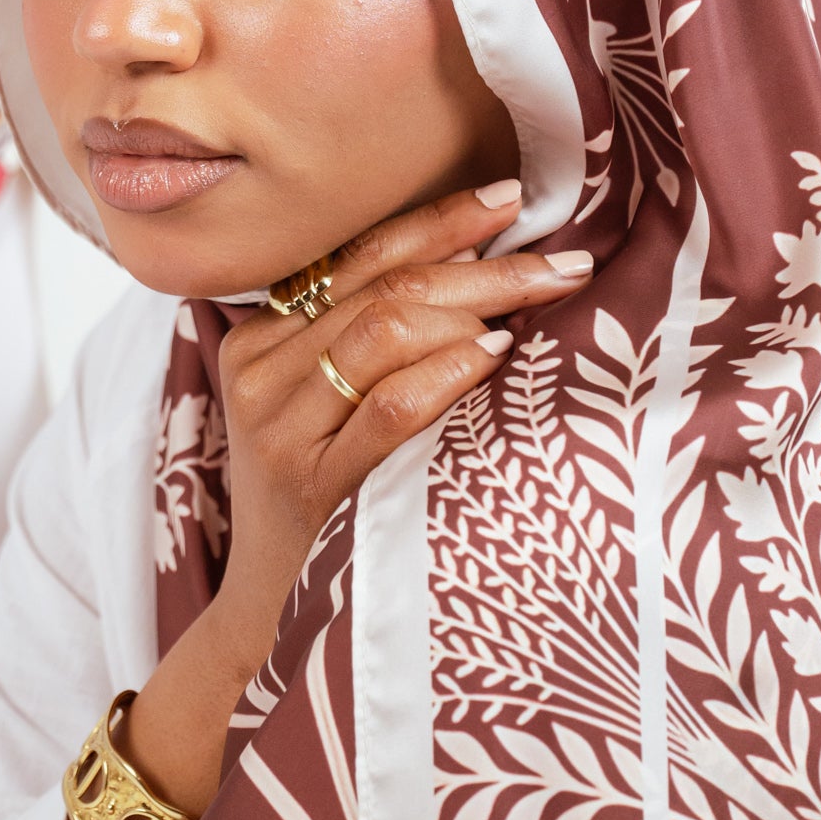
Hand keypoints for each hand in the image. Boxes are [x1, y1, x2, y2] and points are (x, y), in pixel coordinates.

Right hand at [56, 177, 592, 819]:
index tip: (510, 195)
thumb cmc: (316, 509)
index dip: (436, 220)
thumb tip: (481, 276)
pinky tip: (492, 358)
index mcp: (259, 343)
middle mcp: (259, 374)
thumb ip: (370, 345)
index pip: (357, 259)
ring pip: (381, 334)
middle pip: (380, 288)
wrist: (264, 624)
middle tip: (562, 255)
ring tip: (544, 293)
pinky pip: (385, 411)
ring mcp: (278, 430)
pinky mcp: (309, 486)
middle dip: (479, 262)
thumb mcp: (320, 415)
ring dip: (475, 305)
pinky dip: (443, 375)